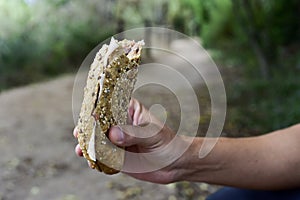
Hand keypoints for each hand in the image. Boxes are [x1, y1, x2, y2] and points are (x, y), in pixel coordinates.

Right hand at [73, 98, 188, 183]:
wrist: (174, 164)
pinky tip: (91, 161)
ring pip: (97, 140)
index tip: (88, 112)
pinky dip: (95, 159)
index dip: (97, 107)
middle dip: (88, 127)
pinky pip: (102, 157)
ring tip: (81, 150)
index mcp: (129, 110)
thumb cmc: (167, 142)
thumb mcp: (152, 134)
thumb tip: (113, 134)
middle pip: (99, 123)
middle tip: (80, 132)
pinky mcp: (116, 156)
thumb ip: (133, 133)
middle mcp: (120, 124)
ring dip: (88, 144)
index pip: (110, 104)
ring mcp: (116, 140)